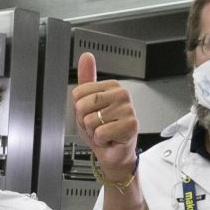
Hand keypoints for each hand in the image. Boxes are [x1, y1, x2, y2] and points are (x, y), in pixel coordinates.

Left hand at [70, 52, 139, 184]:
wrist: (113, 152)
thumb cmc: (102, 128)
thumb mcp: (87, 103)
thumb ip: (85, 79)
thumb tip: (86, 57)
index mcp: (111, 86)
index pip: (78, 93)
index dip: (79, 109)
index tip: (92, 113)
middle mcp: (122, 94)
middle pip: (83, 106)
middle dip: (85, 121)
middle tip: (98, 125)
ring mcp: (128, 109)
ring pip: (91, 120)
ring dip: (93, 132)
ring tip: (105, 131)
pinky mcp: (131, 125)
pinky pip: (100, 132)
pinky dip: (101, 140)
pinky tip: (110, 138)